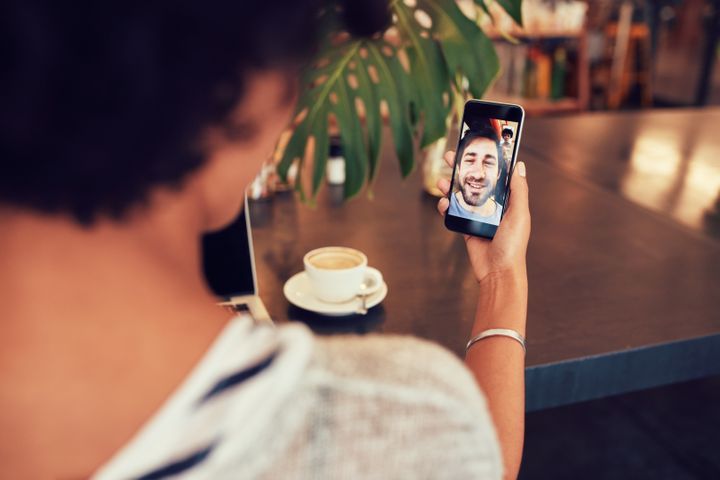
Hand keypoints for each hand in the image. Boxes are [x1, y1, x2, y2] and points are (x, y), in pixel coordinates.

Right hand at [437, 151, 530, 282]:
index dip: (486, 161)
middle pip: (475, 182)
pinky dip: (446, 207)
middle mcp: (492, 206)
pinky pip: (454, 213)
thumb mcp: (519, 214)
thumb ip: (518, 190)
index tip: (476, 146)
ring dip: (450, 186)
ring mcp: (478, 217)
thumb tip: (518, 164)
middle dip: (462, 169)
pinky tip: (443, 203)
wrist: (498, 272)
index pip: (496, 176)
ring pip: (461, 195)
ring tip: (441, 180)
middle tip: (451, 156)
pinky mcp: (466, 228)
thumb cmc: (513, 244)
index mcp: (508, 201)